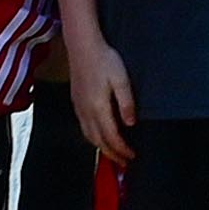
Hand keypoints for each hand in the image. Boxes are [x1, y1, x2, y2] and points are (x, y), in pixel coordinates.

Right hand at [58, 34, 134, 163]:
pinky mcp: (76, 102)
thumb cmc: (104, 59)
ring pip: (89, 136)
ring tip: (113, 154)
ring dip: (102, 148)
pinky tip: (99, 136)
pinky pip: (84, 128)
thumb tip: (131, 124)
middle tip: (124, 163)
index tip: (132, 157)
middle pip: (99, 141)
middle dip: (112, 154)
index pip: (111, 137)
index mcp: (98, 108)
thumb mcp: (121, 79)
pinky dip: (93, 138)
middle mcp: (86, 112)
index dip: (122, 150)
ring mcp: (79, 108)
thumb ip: (126, 103)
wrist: (82, 46)